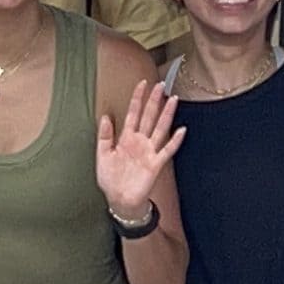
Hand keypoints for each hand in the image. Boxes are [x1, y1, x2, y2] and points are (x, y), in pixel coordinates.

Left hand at [96, 78, 185, 217]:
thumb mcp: (102, 155)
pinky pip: (167, 150)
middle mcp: (139, 142)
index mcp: (126, 138)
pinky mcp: (155, 164)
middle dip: (154, 101)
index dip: (137, 99)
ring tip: (173, 99)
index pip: (133, 113)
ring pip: (159, 129)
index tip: (142, 84)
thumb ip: (105, 136)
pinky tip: (181, 130)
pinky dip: (175, 141)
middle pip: (149, 117)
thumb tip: (106, 116)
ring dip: (166, 115)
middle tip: (160, 85)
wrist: (119, 200)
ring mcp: (149, 152)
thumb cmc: (111, 179)